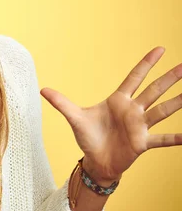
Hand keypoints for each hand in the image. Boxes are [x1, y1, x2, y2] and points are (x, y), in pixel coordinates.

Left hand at [40, 46, 181, 183]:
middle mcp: (133, 111)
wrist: (95, 161)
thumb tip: (43, 90)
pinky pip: (162, 139)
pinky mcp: (143, 143)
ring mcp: (140, 126)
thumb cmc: (88, 137)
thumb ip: (61, 103)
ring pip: (162, 111)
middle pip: (154, 90)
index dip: (146, 64)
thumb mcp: (74, 117)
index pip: (135, 78)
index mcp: (118, 101)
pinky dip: (176, 138)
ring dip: (178, 102)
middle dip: (169, 78)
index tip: (160, 49)